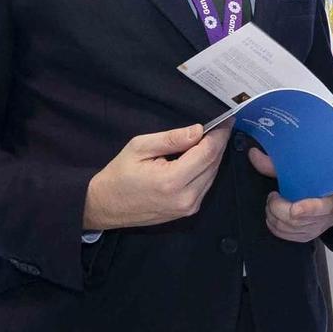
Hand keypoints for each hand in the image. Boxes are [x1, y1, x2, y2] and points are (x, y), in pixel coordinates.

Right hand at [83, 125, 226, 229]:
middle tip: (221, 126)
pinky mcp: (187, 211)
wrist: (106, 205)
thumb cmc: (119, 174)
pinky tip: (200, 157)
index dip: (219, 135)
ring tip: (211, 138)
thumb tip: (199, 130)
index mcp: (172, 181)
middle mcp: (185, 197)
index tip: (226, 120)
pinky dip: (207, 169)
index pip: (207, 153)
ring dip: (214, 156)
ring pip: (213, 176)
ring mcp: (188, 208)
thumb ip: (171, 139)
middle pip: (214, 165)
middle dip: (218, 143)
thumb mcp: (140, 147)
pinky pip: (205, 186)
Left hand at [248, 146, 332, 241]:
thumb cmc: (322, 184)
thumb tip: (253, 153)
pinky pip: (284, 235)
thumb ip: (279, 165)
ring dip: (273, 215)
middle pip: (293, 219)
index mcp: (328, 201)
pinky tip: (273, 213)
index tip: (295, 208)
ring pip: (286, 228)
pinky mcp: (305, 237)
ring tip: (273, 202)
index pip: (318, 209)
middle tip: (274, 195)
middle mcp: (322, 219)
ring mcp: (313, 230)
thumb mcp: (307, 171)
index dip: (306, 210)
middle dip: (277, 207)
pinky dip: (273, 224)